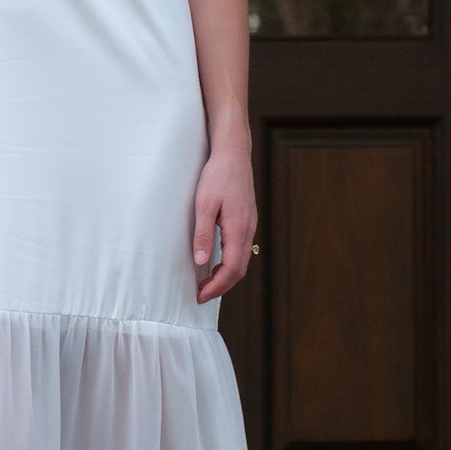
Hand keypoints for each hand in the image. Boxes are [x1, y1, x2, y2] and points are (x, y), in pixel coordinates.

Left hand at [192, 143, 256, 302]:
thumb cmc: (217, 175)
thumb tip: (202, 262)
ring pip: (242, 260)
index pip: (231, 270)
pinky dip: (230, 262)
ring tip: (206, 282)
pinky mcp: (247, 219)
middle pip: (239, 270)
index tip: (200, 296)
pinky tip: (216, 261)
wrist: (233, 153)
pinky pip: (241, 248)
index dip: (216, 287)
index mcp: (238, 229)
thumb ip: (203, 234)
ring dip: (226, 275)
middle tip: (201, 294)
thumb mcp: (204, 204)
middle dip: (221, 286)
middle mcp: (248, 230)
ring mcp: (250, 225)